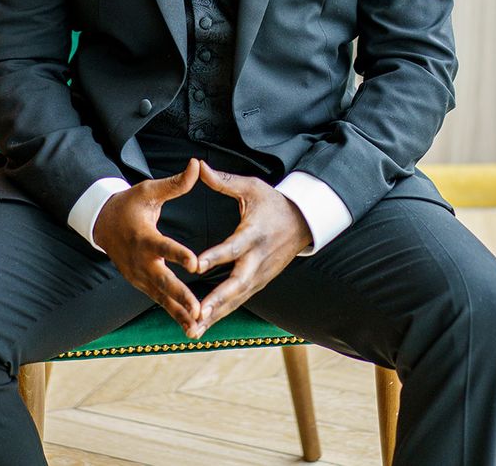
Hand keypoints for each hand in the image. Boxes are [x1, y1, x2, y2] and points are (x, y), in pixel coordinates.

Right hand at [93, 158, 203, 335]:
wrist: (103, 224)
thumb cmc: (129, 205)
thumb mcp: (148, 191)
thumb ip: (174, 184)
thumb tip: (195, 165)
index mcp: (145, 237)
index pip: (163, 247)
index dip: (178, 255)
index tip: (195, 264)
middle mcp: (141, 261)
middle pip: (163, 281)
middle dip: (180, 297)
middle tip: (198, 310)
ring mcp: (139, 276)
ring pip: (161, 297)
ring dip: (178, 312)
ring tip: (197, 327)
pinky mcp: (141, 284)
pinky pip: (160, 301)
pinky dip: (174, 314)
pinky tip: (192, 328)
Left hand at [191, 159, 312, 337]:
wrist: (303, 222)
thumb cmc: (273, 202)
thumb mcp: (251, 187)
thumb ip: (224, 181)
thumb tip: (198, 165)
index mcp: (254, 233)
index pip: (233, 247)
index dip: (215, 256)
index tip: (196, 266)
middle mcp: (258, 259)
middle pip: (236, 283)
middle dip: (216, 301)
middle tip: (196, 314)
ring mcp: (260, 275)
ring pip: (235, 299)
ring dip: (215, 315)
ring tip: (191, 330)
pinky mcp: (259, 283)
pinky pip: (238, 301)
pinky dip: (220, 314)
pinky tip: (201, 327)